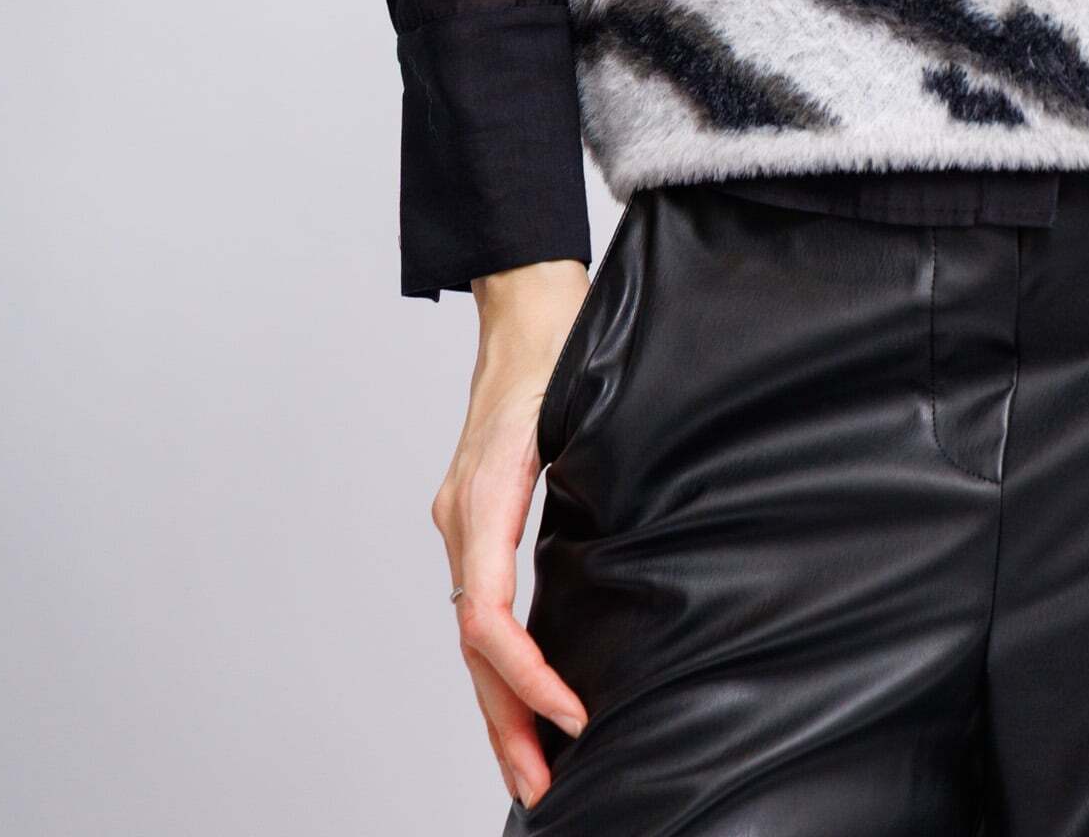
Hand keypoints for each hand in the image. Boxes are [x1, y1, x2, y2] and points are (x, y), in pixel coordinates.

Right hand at [432, 258, 592, 813]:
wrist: (527, 301)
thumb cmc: (561, 343)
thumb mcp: (580, 409)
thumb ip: (589, 476)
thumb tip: (627, 550)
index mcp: (483, 497)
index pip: (487, 617)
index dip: (527, 676)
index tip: (575, 713)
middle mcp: (461, 517)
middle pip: (473, 646)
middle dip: (506, 722)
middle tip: (544, 787)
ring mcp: (463, 520)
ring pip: (472, 635)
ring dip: (500, 703)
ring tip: (535, 766)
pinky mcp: (477, 517)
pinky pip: (480, 607)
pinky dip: (501, 661)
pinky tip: (527, 691)